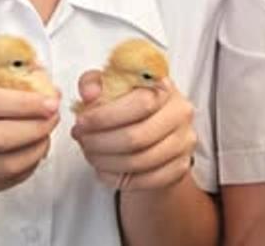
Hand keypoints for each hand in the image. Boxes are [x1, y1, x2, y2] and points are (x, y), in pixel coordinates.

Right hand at [0, 80, 60, 200]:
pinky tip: (33, 154)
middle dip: (34, 129)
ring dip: (34, 151)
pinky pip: (3, 182)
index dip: (21, 103)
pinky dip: (26, 168)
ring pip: (2, 165)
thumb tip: (51, 91)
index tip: (49, 103)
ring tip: (45, 138)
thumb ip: (11, 86)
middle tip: (53, 120)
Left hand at [71, 72, 196, 190]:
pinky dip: (118, 178)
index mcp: (165, 87)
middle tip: (82, 141)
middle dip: (100, 142)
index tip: (81, 123)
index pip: (141, 103)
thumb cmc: (128, 104)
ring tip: (89, 154)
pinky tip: (104, 170)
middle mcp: (180, 113)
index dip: (106, 116)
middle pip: (138, 136)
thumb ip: (94, 83)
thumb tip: (89, 94)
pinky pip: (146, 180)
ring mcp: (183, 142)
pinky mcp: (180, 167)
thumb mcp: (109, 86)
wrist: (152, 130)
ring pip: (140, 161)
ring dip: (106, 161)